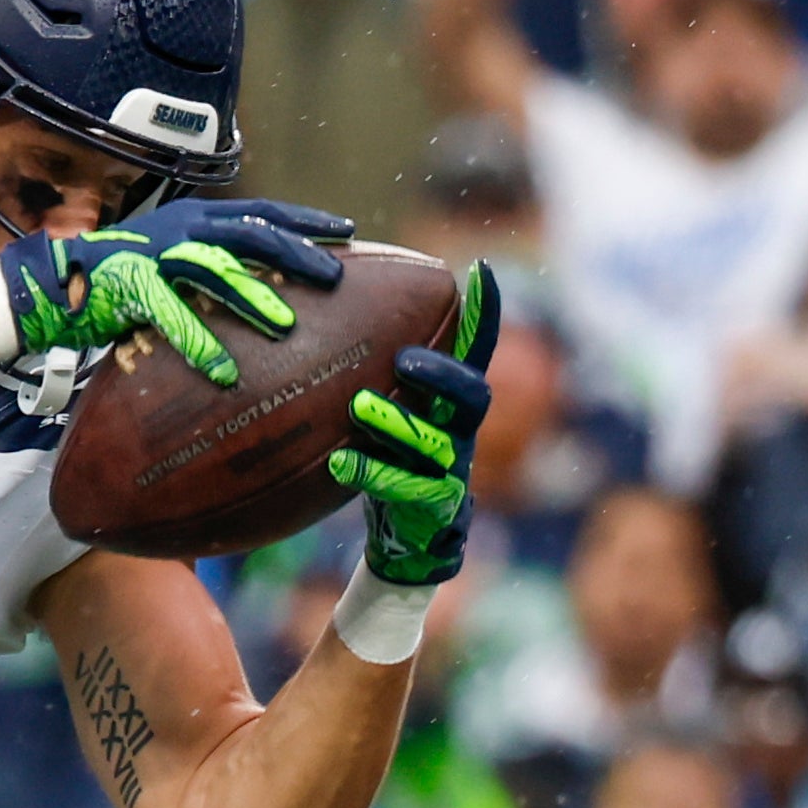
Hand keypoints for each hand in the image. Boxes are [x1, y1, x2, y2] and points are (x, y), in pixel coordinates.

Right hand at [0, 196, 349, 381]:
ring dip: (253, 296)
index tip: (345, 231)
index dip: (304, 220)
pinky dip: (198, 341)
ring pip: (215, 269)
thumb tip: (262, 285)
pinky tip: (223, 371)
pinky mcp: (130, 286)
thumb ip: (212, 265)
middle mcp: (180, 228)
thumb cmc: (119, 278)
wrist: (53, 282)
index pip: (260, 211)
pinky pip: (171, 314)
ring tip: (286, 324)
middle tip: (334, 276)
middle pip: (250, 233)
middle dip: (295, 252)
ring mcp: (155, 254)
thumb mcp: (172, 259)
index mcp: (195, 217)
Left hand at [328, 263, 500, 587]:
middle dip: (441, 374)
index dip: (487, 313)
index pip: (478, 349)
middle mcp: (461, 431)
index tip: (479, 269)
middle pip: (472, 395)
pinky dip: (373, 473)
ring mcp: (452, 472)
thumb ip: (372, 368)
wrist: (405, 538)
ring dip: (399, 424)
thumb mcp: (385, 408)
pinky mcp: (435, 509)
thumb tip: (320, 302)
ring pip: (437, 445)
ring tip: (360, 407)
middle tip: (403, 358)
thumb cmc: (389, 458)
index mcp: (453, 401)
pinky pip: (408, 491)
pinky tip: (338, 462)